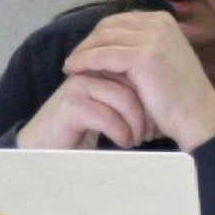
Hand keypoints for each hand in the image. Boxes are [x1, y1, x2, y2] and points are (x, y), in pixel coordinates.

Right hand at [15, 72, 150, 149]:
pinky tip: (124, 143)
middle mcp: (90, 71)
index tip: (160, 120)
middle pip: (134, 83)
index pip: (137, 71)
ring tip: (137, 140)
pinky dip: (121, 133)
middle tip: (152, 133)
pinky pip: (108, 116)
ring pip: (124, 99)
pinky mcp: (71, 105)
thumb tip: (168, 99)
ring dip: (136, 125)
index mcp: (101, 66)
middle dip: (147, 111)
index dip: (152, 96)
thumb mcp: (110, 109)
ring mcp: (79, 85)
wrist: (46, 148)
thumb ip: (129, 96)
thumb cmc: (82, 130)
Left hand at [62, 10, 214, 150]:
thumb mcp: (162, 60)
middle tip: (73, 59)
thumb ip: (141, 48)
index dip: (98, 36)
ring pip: (103, 39)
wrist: (197, 116)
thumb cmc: (179, 97)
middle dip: (88, 42)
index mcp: (163, 20)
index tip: (84, 51)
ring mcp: (152, 37)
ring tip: (70, 66)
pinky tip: (73, 70)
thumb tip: (109, 45)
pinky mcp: (143, 55)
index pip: (119, 21)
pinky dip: (84, 61)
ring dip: (82, 52)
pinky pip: (103, 55)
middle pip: (108, 26)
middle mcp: (158, 22)